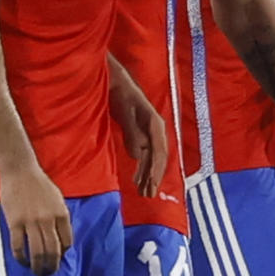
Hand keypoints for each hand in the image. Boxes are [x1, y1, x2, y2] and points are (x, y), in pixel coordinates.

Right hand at [0, 162, 70, 275]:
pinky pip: (19, 246)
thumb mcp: (57, 199)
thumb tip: (60, 239)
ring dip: (38, 267)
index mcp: (62, 214)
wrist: (20, 171)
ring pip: (37, 252)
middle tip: (48, 273)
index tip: (58, 257)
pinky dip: (21, 258)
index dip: (63, 254)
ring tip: (37, 272)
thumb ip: (60, 218)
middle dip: (52, 267)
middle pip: (53, 252)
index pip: (67, 242)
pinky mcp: (15, 223)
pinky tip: (22, 262)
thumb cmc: (39, 184)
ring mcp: (31, 222)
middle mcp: (48, 220)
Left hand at [109, 71, 167, 198]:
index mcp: (155, 123)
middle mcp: (155, 130)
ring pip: (152, 158)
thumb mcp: (125, 110)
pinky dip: (142, 168)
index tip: (151, 185)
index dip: (155, 170)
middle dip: (154, 177)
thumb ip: (132, 132)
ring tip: (144, 192)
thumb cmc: (120, 93)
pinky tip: (137, 179)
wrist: (116, 81)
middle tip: (148, 195)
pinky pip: (145, 155)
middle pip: (158, 158)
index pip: (158, 151)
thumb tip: (138, 155)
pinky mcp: (141, 134)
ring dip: (148, 175)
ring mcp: (149, 133)